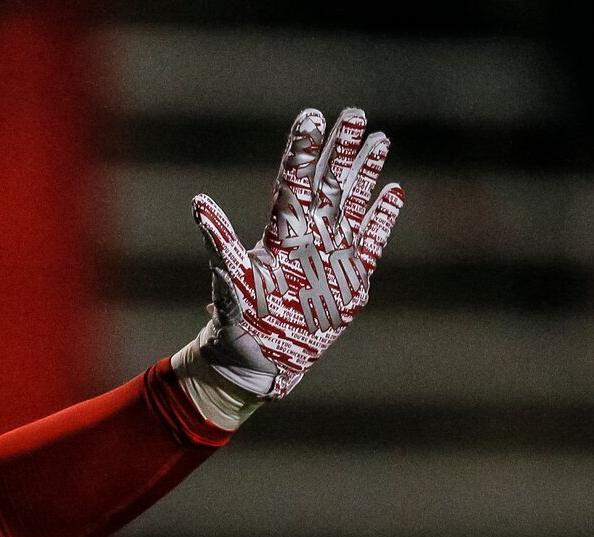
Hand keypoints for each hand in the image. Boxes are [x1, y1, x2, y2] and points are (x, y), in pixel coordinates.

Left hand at [184, 107, 402, 403]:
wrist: (255, 366)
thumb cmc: (235, 328)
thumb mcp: (228, 285)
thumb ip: (220, 244)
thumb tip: (198, 204)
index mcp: (280, 237)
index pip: (294, 182)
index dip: (303, 150)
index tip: (311, 116)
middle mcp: (307, 240)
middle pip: (328, 185)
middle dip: (341, 150)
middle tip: (354, 113)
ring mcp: (331, 257)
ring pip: (352, 205)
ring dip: (365, 173)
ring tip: (378, 138)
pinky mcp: (352, 281)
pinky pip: (372, 243)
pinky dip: (383, 219)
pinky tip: (394, 192)